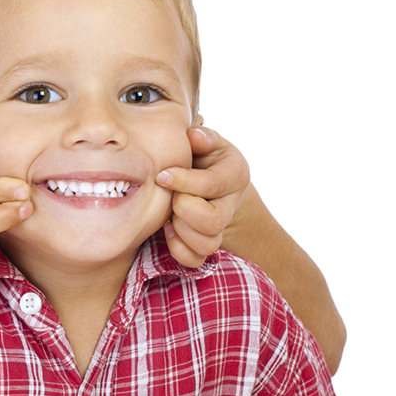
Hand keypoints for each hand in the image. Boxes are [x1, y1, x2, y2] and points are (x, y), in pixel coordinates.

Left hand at [156, 120, 250, 266]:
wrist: (209, 181)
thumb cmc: (202, 155)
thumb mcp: (206, 140)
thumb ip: (202, 136)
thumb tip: (193, 136)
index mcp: (235, 173)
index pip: (213, 184)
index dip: (184, 181)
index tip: (161, 175)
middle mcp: (231, 203)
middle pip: (213, 221)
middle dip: (183, 210)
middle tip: (169, 198)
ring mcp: (221, 227)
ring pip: (207, 244)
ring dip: (181, 231)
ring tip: (168, 215)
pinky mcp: (207, 244)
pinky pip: (196, 260)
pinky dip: (178, 249)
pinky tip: (167, 230)